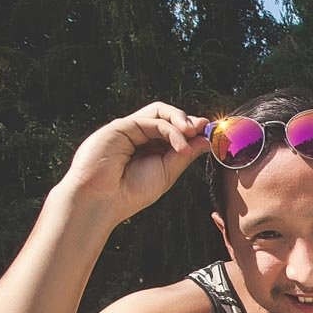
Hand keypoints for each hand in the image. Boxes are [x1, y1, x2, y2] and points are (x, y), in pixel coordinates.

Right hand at [58, 102, 210, 225]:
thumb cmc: (131, 192)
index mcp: (148, 146)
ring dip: (180, 119)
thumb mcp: (166, 172)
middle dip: (187, 120)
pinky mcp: (120, 127)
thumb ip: (184, 155)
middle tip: (203, 129)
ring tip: (194, 132)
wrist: (102, 201)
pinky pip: (151, 121)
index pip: (172, 129)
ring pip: (158, 111)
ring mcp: (128, 129)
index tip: (209, 134)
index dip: (191, 129)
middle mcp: (138, 135)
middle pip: (166, 115)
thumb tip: (206, 140)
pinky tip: (181, 146)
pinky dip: (170, 131)